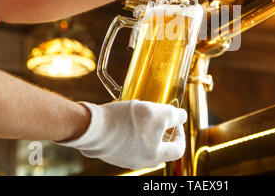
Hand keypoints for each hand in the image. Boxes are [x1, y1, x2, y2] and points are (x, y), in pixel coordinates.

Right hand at [55, 100, 186, 169]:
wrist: (92, 127)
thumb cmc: (127, 121)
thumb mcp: (158, 113)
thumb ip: (175, 115)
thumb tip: (182, 116)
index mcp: (155, 156)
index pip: (178, 150)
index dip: (181, 134)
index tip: (175, 122)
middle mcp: (140, 161)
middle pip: (160, 150)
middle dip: (162, 133)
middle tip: (159, 118)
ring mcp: (124, 159)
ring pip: (143, 146)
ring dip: (146, 131)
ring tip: (141, 115)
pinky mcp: (111, 152)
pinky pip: (127, 143)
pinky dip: (131, 132)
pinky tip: (125, 118)